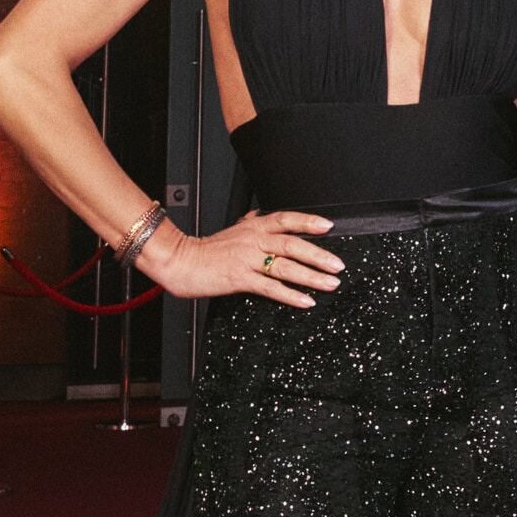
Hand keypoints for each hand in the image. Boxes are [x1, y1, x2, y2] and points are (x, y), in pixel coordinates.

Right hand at [139, 209, 343, 306]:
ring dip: (311, 276)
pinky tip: (305, 301)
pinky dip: (290, 294)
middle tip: (337, 264)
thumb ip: (249, 223)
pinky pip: (270, 287)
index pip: (286, 219)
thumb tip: (261, 214)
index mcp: (253, 227)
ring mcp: (247, 259)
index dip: (308, 221)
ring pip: (285, 266)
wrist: (179, 261)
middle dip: (318, 254)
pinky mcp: (239, 279)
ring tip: (330, 284)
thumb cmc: (205, 249)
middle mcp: (253, 240)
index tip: (328, 226)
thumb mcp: (231, 230)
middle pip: (292, 244)